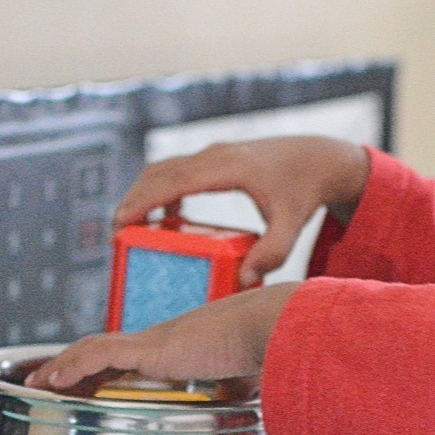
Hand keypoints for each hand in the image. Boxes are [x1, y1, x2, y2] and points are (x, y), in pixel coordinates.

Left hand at [27, 283, 300, 390]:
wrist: (274, 328)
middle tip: (47, 382)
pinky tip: (51, 380)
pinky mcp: (150, 348)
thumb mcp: (249, 379)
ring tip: (37, 382)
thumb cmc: (270, 350)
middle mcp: (162, 339)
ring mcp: (154, 341)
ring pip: (93, 348)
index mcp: (182, 347)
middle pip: (105, 349)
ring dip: (62, 365)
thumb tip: (262, 418)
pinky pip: (98, 354)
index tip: (90, 383)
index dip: (107, 368)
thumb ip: (243, 393)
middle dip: (73, 366)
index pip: (133, 354)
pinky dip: (71, 365)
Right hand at [116, 136, 370, 284]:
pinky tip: (164, 221)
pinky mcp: (213, 160)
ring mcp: (212, 155)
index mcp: (228, 168)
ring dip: (143, 194)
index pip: (174, 180)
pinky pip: (177, 172)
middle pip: (159, 172)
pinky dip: (161, 192)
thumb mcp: (292, 225)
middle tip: (116, 235)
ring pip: (164, 170)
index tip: (120, 221)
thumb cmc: (304, 191)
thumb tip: (246, 279)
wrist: (317, 158)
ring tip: (130, 229)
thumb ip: (273, 253)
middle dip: (133, 200)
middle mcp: (215, 156)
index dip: (144, 199)